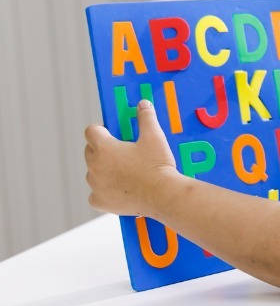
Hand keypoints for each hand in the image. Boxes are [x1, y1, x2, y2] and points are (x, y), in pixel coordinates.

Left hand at [84, 100, 179, 216]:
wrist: (163, 194)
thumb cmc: (157, 165)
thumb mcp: (154, 136)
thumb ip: (146, 118)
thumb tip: (143, 104)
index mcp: (104, 148)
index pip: (91, 131)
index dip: (101, 129)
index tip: (112, 132)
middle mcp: (94, 166)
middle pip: (90, 151)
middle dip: (102, 149)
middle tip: (123, 151)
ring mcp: (96, 185)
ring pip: (94, 172)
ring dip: (104, 170)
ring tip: (125, 171)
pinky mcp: (100, 201)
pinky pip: (96, 194)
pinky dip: (104, 192)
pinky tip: (119, 189)